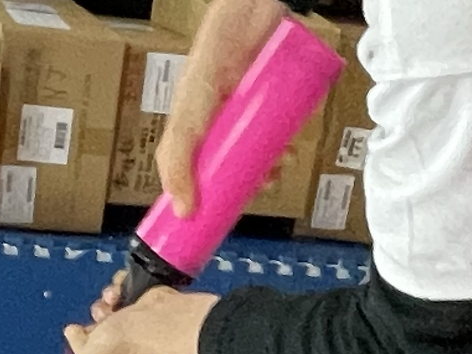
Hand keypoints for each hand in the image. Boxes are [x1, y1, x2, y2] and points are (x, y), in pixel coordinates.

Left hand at [62, 287, 216, 353]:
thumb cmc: (121, 345)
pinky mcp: (141, 308)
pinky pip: (120, 294)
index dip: (85, 350)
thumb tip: (72, 331)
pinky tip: (121, 292)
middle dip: (95, 322)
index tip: (82, 339)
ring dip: (104, 302)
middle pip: (97, 335)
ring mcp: (134, 332)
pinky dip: (117, 289)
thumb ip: (76, 344)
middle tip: (99, 319)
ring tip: (112, 301)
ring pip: (107, 311)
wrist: (156, 320)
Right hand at [155, 0, 286, 213]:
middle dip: (251, 177)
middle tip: (264, 185)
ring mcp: (250, 107)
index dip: (210, 193)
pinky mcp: (274, 94)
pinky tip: (293, 145)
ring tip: (282, 164)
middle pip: (237, 160)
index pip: (201, 169)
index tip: (219, 216)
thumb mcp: (187, 119)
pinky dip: (289, 137)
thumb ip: (178, 161)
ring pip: (263, 145)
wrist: (245, 15)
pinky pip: (284, 123)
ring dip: (274, 161)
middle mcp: (223, 119)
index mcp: (197, 127)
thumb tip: (184, 212)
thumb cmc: (210, 61)